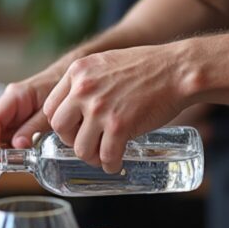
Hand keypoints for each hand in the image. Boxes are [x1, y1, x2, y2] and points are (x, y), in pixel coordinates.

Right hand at [0, 64, 63, 160]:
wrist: (73, 81)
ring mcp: (14, 113)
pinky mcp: (21, 120)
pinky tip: (10, 159)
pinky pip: (10, 134)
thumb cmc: (62, 88)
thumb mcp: (49, 110)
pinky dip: (9, 147)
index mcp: (15, 96)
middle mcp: (10, 104)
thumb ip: (33, 126)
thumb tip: (18, 144)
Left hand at [41, 45, 190, 171]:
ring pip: (80, 147)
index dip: (59, 123)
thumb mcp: (104, 62)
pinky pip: (106, 156)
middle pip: (60, 128)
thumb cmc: (146, 66)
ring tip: (101, 156)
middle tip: (86, 142)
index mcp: (77, 72)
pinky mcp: (120, 126)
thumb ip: (86, 80)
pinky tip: (114, 163)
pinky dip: (110, 164)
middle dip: (71, 140)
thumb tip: (73, 106)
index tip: (72, 129)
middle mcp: (83, 89)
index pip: (50, 107)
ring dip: (90, 157)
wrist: (178, 69)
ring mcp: (101, 108)